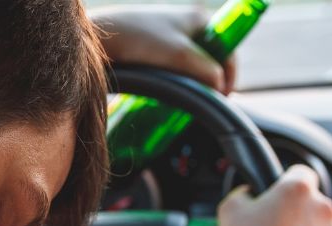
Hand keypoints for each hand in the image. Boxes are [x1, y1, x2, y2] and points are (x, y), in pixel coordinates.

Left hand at [91, 5, 236, 93]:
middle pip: (211, 59)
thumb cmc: (140, 40)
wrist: (101, 38)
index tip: (223, 97)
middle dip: (210, 80)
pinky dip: (176, 82)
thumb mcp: (180, 56)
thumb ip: (207, 72)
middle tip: (204, 100)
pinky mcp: (154, 49)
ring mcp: (170, 37)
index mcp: (200, 19)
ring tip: (185, 98)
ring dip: (192, 83)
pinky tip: (169, 92)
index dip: (230, 75)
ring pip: (192, 66)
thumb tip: (220, 87)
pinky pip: (175, 69)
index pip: (229, 48)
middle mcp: (187, 25)